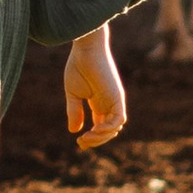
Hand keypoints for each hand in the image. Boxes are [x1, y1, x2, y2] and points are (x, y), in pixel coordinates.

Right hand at [65, 25, 126, 151]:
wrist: (86, 50)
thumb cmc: (78, 66)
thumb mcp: (73, 93)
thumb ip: (75, 111)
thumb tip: (74, 131)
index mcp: (98, 102)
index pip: (99, 126)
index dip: (91, 138)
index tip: (79, 142)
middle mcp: (108, 104)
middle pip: (107, 130)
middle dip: (96, 140)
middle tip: (82, 142)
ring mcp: (114, 101)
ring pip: (115, 128)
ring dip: (102, 137)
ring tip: (86, 137)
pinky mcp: (118, 97)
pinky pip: (119, 118)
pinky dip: (108, 127)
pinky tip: (94, 129)